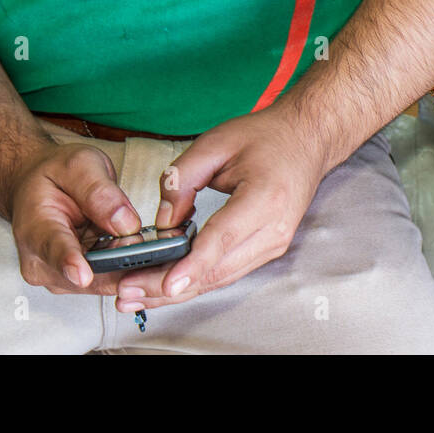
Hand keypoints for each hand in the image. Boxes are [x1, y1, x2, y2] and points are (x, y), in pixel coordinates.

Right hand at [9, 141, 141, 294]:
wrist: (37, 186)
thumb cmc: (54, 175)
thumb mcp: (78, 166)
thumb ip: (99, 191)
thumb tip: (124, 222)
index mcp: (36, 227)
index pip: (53, 248)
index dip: (69, 262)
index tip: (82, 274)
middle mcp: (42, 261)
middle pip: (86, 275)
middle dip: (122, 264)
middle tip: (154, 248)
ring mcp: (60, 275)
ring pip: (103, 282)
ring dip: (130, 267)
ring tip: (153, 246)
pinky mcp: (77, 281)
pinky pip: (109, 280)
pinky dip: (128, 268)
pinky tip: (146, 253)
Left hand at [113, 111, 327, 311]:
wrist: (307, 140)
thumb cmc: (266, 136)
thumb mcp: (217, 142)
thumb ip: (182, 179)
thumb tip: (162, 222)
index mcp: (265, 196)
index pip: (223, 237)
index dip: (193, 264)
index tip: (168, 285)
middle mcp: (274, 228)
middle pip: (217, 269)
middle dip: (169, 287)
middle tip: (127, 293)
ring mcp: (275, 243)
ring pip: (221, 279)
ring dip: (178, 291)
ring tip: (136, 295)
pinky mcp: (268, 250)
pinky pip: (228, 272)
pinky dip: (196, 281)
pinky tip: (167, 287)